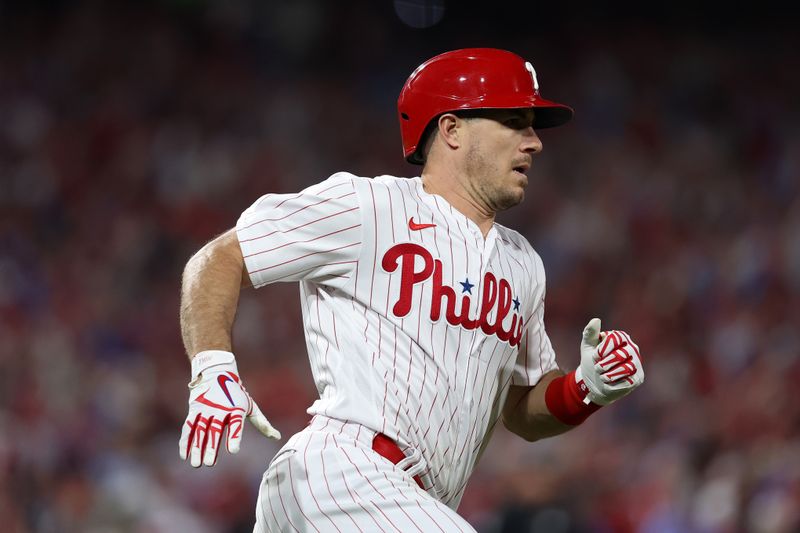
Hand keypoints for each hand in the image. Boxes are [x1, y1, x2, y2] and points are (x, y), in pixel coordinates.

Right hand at [179, 351, 279, 466]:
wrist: (216, 372)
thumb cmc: (236, 394)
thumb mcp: (250, 406)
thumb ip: (262, 423)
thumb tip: (277, 437)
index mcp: (235, 409)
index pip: (236, 424)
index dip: (234, 437)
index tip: (233, 450)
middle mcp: (220, 410)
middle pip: (215, 431)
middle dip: (211, 448)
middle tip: (210, 464)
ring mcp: (206, 409)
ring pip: (200, 431)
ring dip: (197, 448)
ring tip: (196, 464)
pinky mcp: (194, 409)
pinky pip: (189, 427)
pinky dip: (185, 440)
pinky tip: (184, 455)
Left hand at [575, 318, 643, 405]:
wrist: (593, 381)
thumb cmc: (592, 360)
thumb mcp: (587, 346)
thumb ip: (590, 333)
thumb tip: (595, 320)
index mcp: (621, 337)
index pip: (616, 338)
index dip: (603, 348)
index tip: (595, 356)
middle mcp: (632, 348)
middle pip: (621, 354)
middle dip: (605, 363)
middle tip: (597, 368)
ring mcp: (637, 363)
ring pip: (627, 368)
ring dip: (610, 374)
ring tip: (601, 375)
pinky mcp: (638, 378)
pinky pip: (629, 381)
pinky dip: (615, 383)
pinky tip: (608, 382)